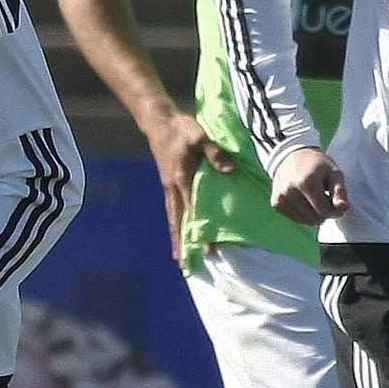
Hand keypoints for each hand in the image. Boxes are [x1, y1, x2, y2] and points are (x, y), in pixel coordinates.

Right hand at [145, 109, 235, 263]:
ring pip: (174, 217)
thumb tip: (230, 170)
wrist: (158, 121)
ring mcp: (169, 187)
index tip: (207, 248)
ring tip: (180, 257)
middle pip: (179, 221)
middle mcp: (173, 188)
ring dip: (177, 237)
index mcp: (182, 179)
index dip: (200, 230)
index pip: (193, 210)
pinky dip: (176, 223)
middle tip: (187, 266)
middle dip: (183, 244)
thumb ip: (215, 153)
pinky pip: (173, 209)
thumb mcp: (200, 136)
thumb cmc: (181, 128)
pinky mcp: (169, 183)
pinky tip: (180, 231)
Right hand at [270, 146, 345, 223]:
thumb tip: (343, 208)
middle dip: (324, 213)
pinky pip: (295, 218)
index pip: (324, 212)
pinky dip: (303, 213)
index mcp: (306, 182)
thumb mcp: (334, 172)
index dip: (334, 210)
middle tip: (326, 199)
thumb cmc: (318, 164)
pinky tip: (304, 199)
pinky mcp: (276, 202)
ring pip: (305, 221)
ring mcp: (280, 198)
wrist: (292, 155)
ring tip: (314, 198)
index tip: (336, 202)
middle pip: (314, 219)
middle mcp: (289, 191)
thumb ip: (340, 191)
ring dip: (313, 214)